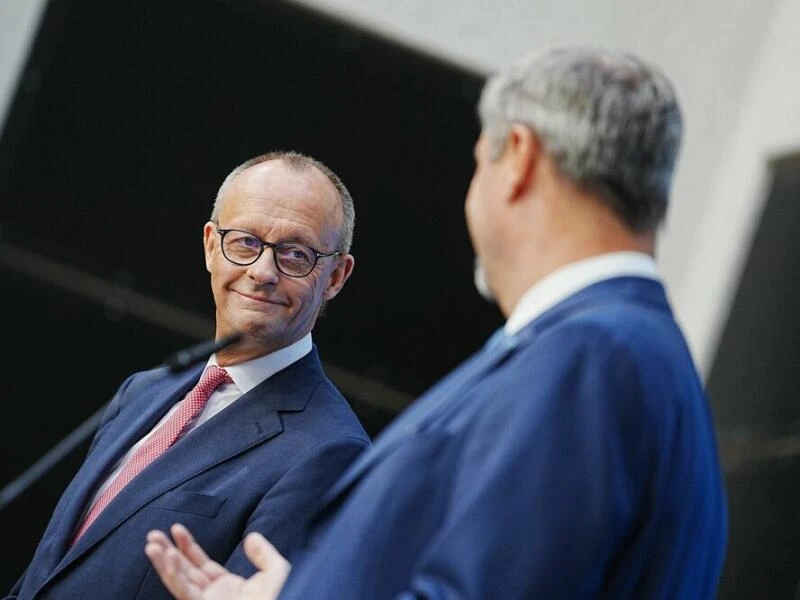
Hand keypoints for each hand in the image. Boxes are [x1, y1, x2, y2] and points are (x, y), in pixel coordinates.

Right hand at [145, 523, 290, 599]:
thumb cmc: (284, 597)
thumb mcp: (276, 571)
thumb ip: (264, 554)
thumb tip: (251, 538)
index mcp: (230, 589)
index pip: (203, 566)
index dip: (189, 547)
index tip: (176, 529)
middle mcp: (215, 597)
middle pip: (186, 572)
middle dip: (168, 554)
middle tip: (153, 535)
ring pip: (180, 581)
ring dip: (164, 563)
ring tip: (151, 543)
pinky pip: (184, 591)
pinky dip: (173, 574)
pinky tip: (165, 558)